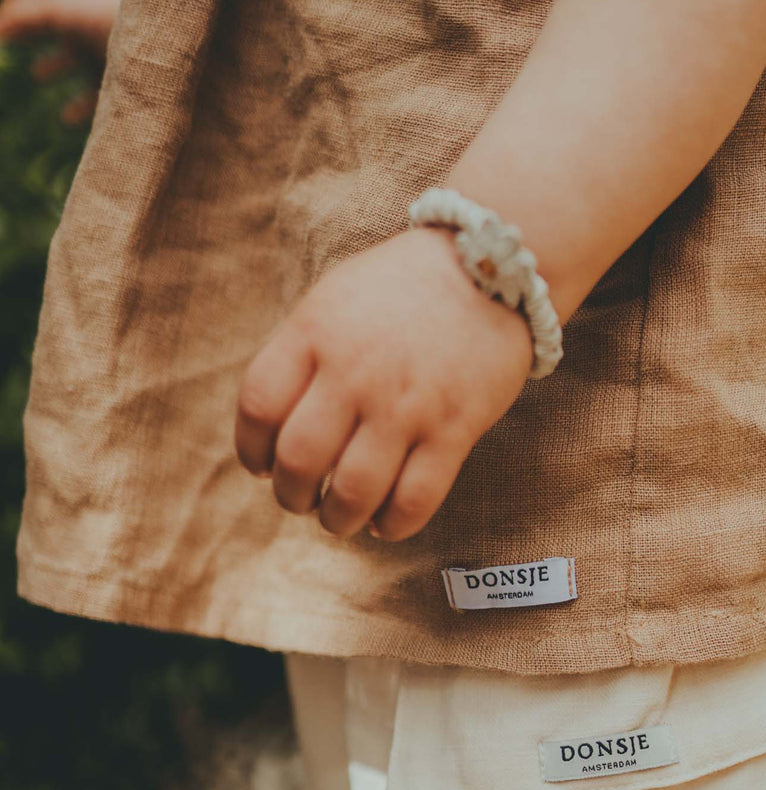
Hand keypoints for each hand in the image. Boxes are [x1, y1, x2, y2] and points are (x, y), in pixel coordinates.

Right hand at [0, 0, 121, 123]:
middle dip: (33, 30)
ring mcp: (112, 61)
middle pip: (59, 28)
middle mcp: (97, 31)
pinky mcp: (125, 93)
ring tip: (37, 73)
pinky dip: (79, 109)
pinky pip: (98, 102)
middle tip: (9, 37)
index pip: (47, 1)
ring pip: (78, 61)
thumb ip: (29, 16)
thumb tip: (2, 27)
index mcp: (84, 7)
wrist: (162, 57)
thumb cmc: (112, 27)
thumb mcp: (63, 13)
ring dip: (54, 65)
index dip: (21, 12)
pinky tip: (65, 119)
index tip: (1, 28)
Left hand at [234, 226, 533, 541]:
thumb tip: (274, 429)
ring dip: (337, 519)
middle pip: (299, 460)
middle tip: (301, 500)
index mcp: (315, 332)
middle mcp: (355, 371)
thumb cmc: (403, 289)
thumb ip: (302, 355)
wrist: (490, 266)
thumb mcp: (334, 300)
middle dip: (292, 495)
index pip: (259, 407)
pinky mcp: (454, 429)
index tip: (261, 467)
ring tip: (340, 518)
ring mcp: (406, 404)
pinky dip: (394, 524)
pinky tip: (386, 522)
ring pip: (353, 491)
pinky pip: (414, 499)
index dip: (251, 450)